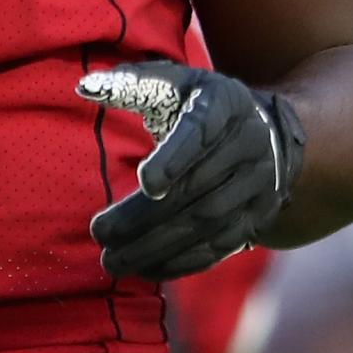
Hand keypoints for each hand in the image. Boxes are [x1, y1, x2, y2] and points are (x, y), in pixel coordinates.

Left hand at [80, 62, 305, 279]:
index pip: (201, 131)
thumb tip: (86, 87)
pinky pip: (222, 245)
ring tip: (114, 260)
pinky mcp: (259, 217)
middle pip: (198, 188)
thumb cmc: (198, 103)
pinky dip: (183, 261)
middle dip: (145, 216)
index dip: (176, 158)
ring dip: (158, 246)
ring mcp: (260, 185)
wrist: (265, 131)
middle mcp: (250, 144)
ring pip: (209, 223)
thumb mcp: (174, 82)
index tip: (144, 182)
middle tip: (100, 234)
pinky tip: (147, 269)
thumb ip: (132, 83)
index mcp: (226, 103)